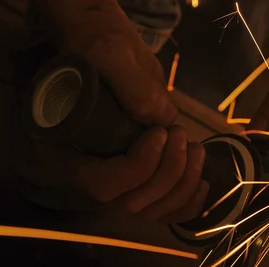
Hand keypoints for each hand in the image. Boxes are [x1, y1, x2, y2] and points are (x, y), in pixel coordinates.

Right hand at [20, 0, 207, 221]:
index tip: (160, 133)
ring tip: (194, 147)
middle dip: (167, 173)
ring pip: (152, 212)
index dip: (137, 167)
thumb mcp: (111, 55)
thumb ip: (134, 88)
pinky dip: (189, 204)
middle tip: (179, 133)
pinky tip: (203, 180)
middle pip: (131, 204)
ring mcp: (116, 183)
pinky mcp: (140, 182)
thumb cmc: (104, 51)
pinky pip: (165, 213)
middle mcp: (90, 176)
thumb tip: (163, 119)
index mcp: (66, 151)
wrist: (110, 56)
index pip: (100, 184)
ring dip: (183, 184)